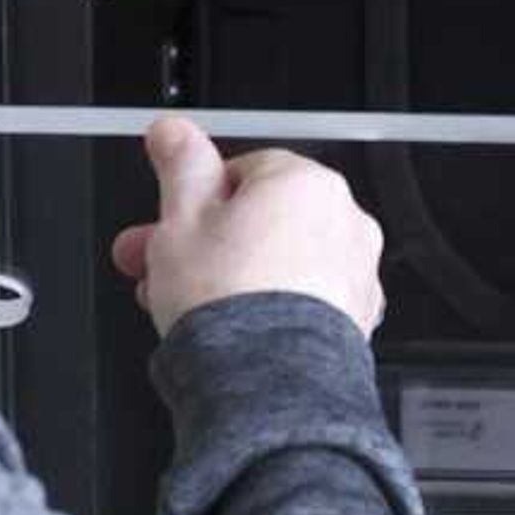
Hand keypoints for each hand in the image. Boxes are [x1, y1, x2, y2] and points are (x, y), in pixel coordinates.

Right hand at [107, 116, 386, 336]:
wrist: (264, 382)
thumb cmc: (229, 304)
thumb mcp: (180, 219)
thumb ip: (179, 164)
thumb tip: (172, 131)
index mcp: (305, 182)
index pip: (243, 169)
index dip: (194, 200)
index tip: (166, 223)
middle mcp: (343, 220)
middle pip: (260, 218)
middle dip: (203, 241)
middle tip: (158, 264)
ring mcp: (355, 271)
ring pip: (279, 261)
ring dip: (231, 275)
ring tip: (184, 304)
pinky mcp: (355, 317)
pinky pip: (302, 298)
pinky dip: (269, 306)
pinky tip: (231, 327)